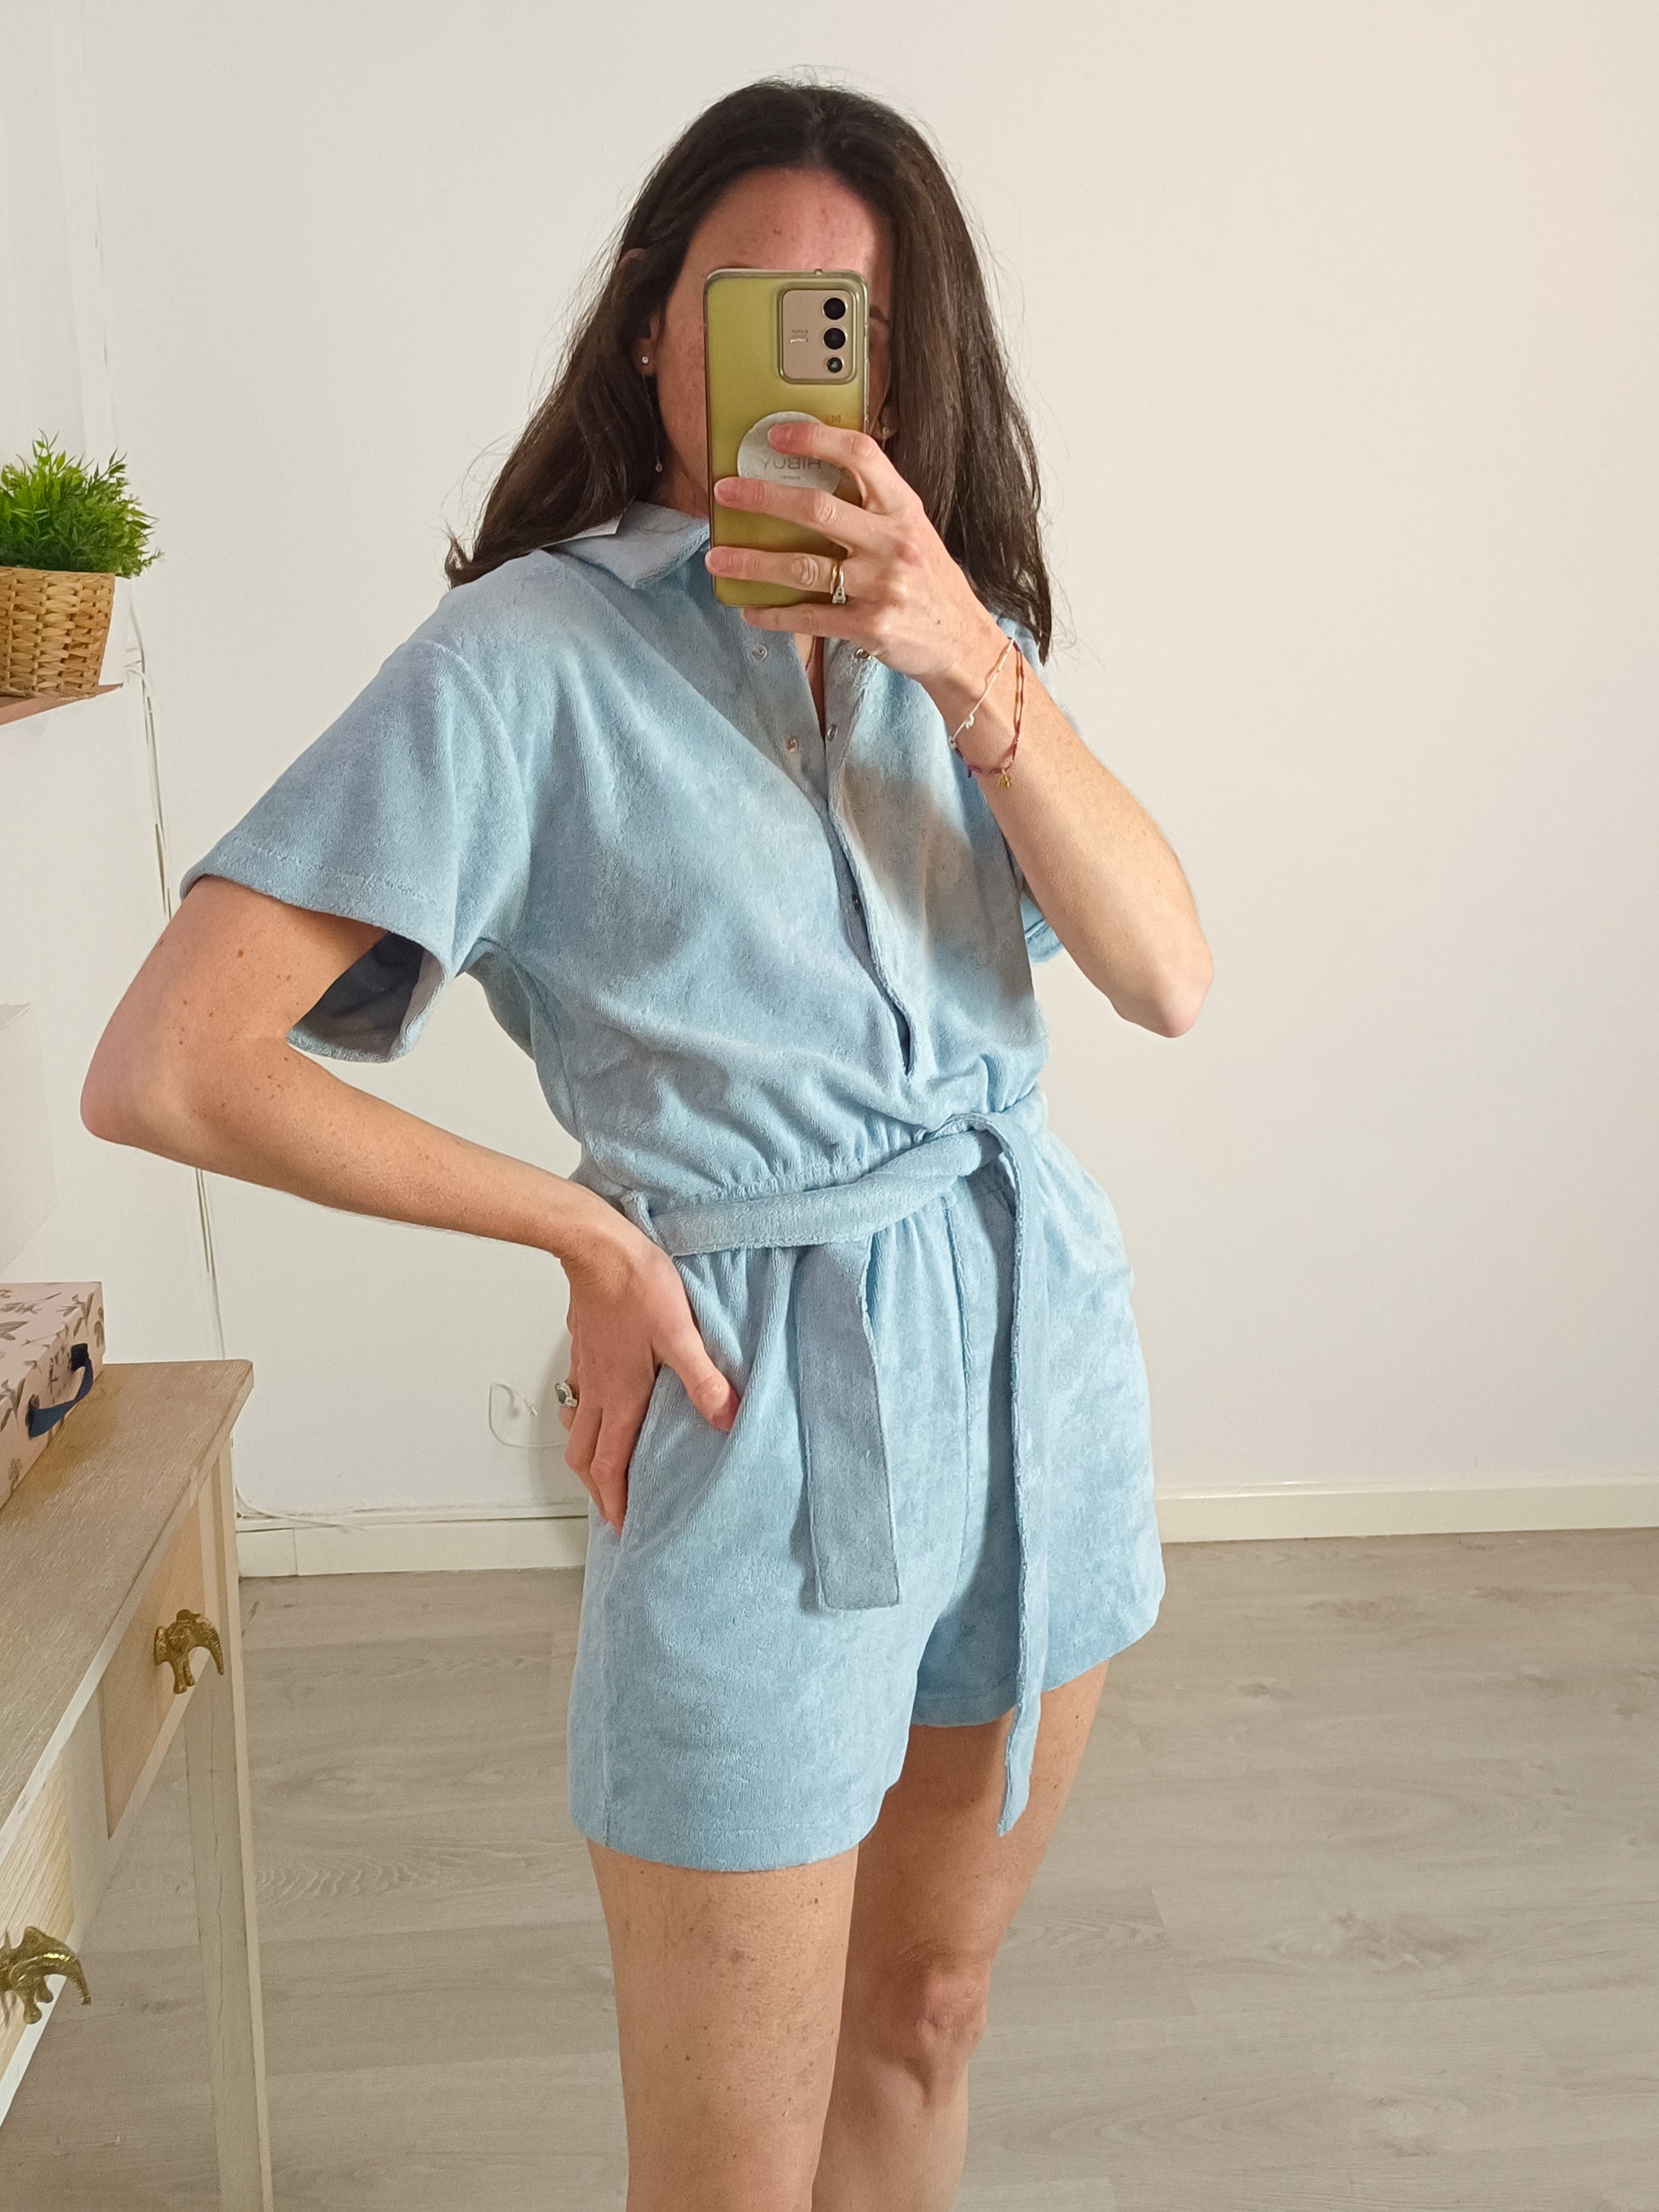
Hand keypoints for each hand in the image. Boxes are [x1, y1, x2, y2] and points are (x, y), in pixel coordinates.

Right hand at [555, 1218, 739, 1532]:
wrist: (597, 1247)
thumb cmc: (637, 1286)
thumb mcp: (681, 1336)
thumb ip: (705, 1382)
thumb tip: (727, 1421)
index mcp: (619, 1398)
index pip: (609, 1466)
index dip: (613, 1502)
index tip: (621, 1526)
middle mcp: (596, 1390)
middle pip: (583, 1456)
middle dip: (595, 1488)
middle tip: (611, 1506)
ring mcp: (585, 1368)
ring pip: (576, 1426)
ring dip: (586, 1453)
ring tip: (602, 1464)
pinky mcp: (583, 1345)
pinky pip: (576, 1393)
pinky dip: (583, 1413)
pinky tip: (599, 1402)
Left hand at [705, 420, 1008, 691]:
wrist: (962, 642)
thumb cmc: (930, 582)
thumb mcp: (914, 530)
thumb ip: (874, 505)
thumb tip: (814, 477)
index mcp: (903, 508)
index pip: (860, 455)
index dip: (815, 439)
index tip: (776, 436)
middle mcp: (893, 542)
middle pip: (817, 509)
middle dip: (763, 498)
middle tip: (725, 493)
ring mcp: (881, 586)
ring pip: (803, 567)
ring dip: (752, 563)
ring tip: (717, 559)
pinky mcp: (869, 626)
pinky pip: (810, 617)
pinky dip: (774, 615)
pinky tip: (750, 610)